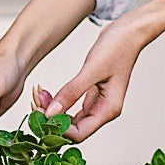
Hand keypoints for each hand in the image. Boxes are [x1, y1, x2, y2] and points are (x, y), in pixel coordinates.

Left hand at [43, 18, 150, 142]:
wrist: (129, 31)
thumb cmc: (118, 47)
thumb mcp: (92, 69)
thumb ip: (72, 92)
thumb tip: (52, 112)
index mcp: (108, 109)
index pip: (79, 133)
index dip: (58, 128)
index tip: (40, 115)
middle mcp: (103, 110)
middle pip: (73, 129)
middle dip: (52, 119)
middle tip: (35, 104)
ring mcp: (97, 103)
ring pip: (70, 118)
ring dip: (53, 111)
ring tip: (38, 96)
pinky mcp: (92, 94)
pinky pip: (71, 105)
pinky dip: (58, 102)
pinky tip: (47, 95)